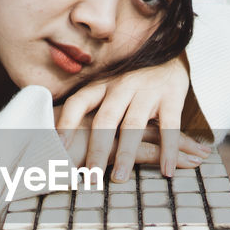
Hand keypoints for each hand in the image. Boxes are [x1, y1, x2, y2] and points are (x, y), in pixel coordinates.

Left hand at [55, 55, 212, 179]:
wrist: (169, 50)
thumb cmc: (131, 80)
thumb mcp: (108, 88)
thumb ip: (89, 110)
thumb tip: (57, 138)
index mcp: (101, 85)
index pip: (78, 102)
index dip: (67, 123)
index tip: (57, 145)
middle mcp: (121, 86)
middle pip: (105, 120)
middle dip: (96, 149)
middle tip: (89, 177)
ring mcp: (147, 91)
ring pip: (133, 126)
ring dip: (125, 154)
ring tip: (118, 179)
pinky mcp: (172, 96)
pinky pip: (170, 126)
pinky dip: (169, 150)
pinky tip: (167, 171)